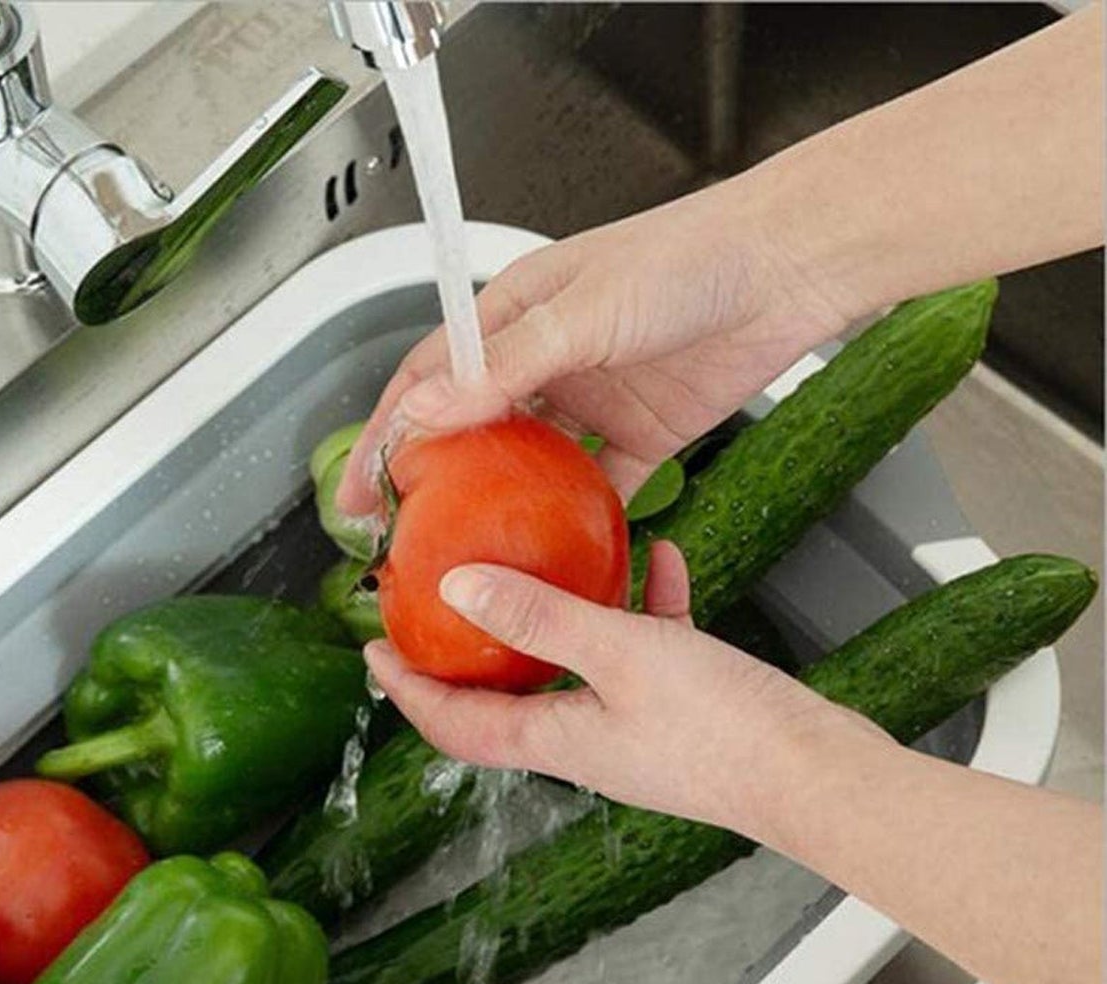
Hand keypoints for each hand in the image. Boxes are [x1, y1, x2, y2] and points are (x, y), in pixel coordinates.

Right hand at [339, 179, 851, 515]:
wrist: (790, 269)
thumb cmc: (691, 259)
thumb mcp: (583, 312)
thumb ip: (504, 365)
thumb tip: (425, 410)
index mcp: (516, 314)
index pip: (432, 379)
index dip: (389, 433)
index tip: (362, 491)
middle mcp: (547, 359)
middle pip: (472, 429)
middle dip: (433, 482)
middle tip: (401, 538)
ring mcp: (593, 400)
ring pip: (530, 465)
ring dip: (499, 507)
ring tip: (466, 556)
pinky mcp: (642, 435)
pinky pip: (599, 489)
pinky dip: (578, 522)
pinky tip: (557, 556)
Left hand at [363, 542, 881, 836]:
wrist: (819, 776)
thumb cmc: (727, 731)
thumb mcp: (623, 656)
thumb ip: (542, 617)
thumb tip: (459, 588)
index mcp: (556, 738)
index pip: (454, 724)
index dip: (407, 691)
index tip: (373, 651)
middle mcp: (586, 740)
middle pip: (505, 695)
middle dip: (472, 649)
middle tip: (445, 600)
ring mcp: (634, 728)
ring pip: (577, 664)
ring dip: (560, 615)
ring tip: (548, 561)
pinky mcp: (683, 710)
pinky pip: (645, 650)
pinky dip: (642, 607)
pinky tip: (660, 558)